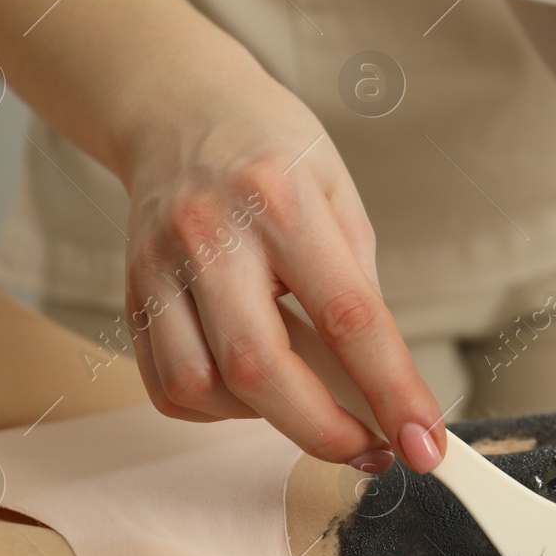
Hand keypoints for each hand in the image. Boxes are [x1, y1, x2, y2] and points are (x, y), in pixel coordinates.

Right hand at [116, 55, 445, 473]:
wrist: (178, 106)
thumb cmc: (274, 151)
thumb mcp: (338, 196)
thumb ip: (357, 287)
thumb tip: (381, 386)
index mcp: (282, 202)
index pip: (348, 317)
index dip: (391, 391)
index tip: (424, 445)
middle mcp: (212, 235)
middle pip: (259, 367)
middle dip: (323, 431)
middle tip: (369, 449)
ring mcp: (160, 267)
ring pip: (201, 386)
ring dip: (263, 419)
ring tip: (302, 399)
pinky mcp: (130, 293)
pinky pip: (167, 385)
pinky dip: (216, 406)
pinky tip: (249, 385)